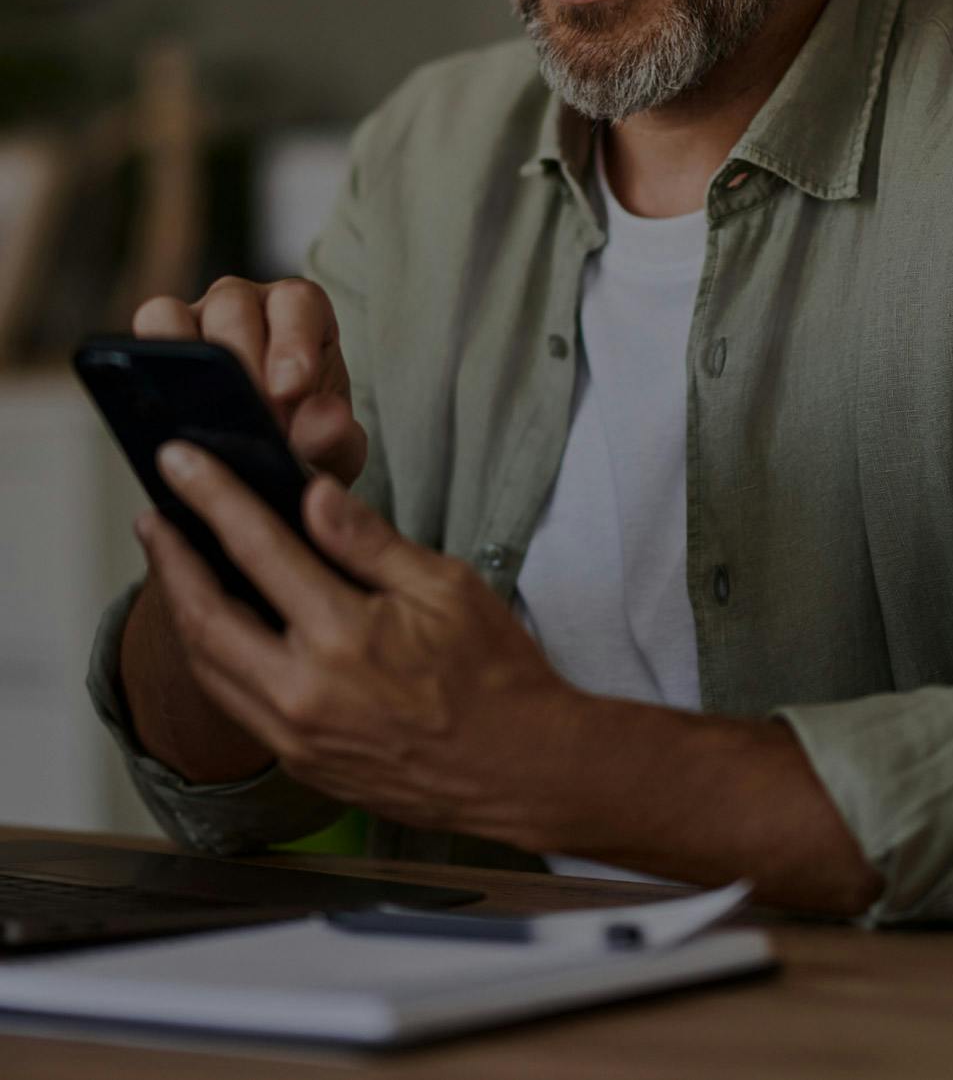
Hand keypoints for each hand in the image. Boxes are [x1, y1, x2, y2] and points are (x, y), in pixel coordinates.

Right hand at [133, 276, 366, 485]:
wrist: (275, 460)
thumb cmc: (309, 439)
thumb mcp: (333, 449)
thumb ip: (333, 437)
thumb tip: (322, 422)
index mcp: (301, 310)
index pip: (297, 304)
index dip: (291, 342)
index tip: (291, 391)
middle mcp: (248, 302)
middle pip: (232, 305)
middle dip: (239, 360)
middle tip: (248, 416)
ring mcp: (198, 316)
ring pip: (175, 313)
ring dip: (185, 359)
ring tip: (199, 416)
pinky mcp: (160, 342)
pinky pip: (144, 335)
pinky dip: (146, 366)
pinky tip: (162, 414)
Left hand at [140, 442, 582, 840]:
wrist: (520, 770)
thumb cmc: (495, 675)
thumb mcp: (447, 586)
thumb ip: (369, 541)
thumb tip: (313, 493)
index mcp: (345, 638)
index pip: (258, 548)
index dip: (211, 497)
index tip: (180, 462)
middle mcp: (305, 693)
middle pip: (205, 616)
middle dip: (170, 559)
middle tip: (153, 516)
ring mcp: (296, 737)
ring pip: (208, 667)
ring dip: (181, 610)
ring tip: (172, 565)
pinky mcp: (301, 763)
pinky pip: (234, 702)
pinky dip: (212, 656)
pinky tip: (215, 626)